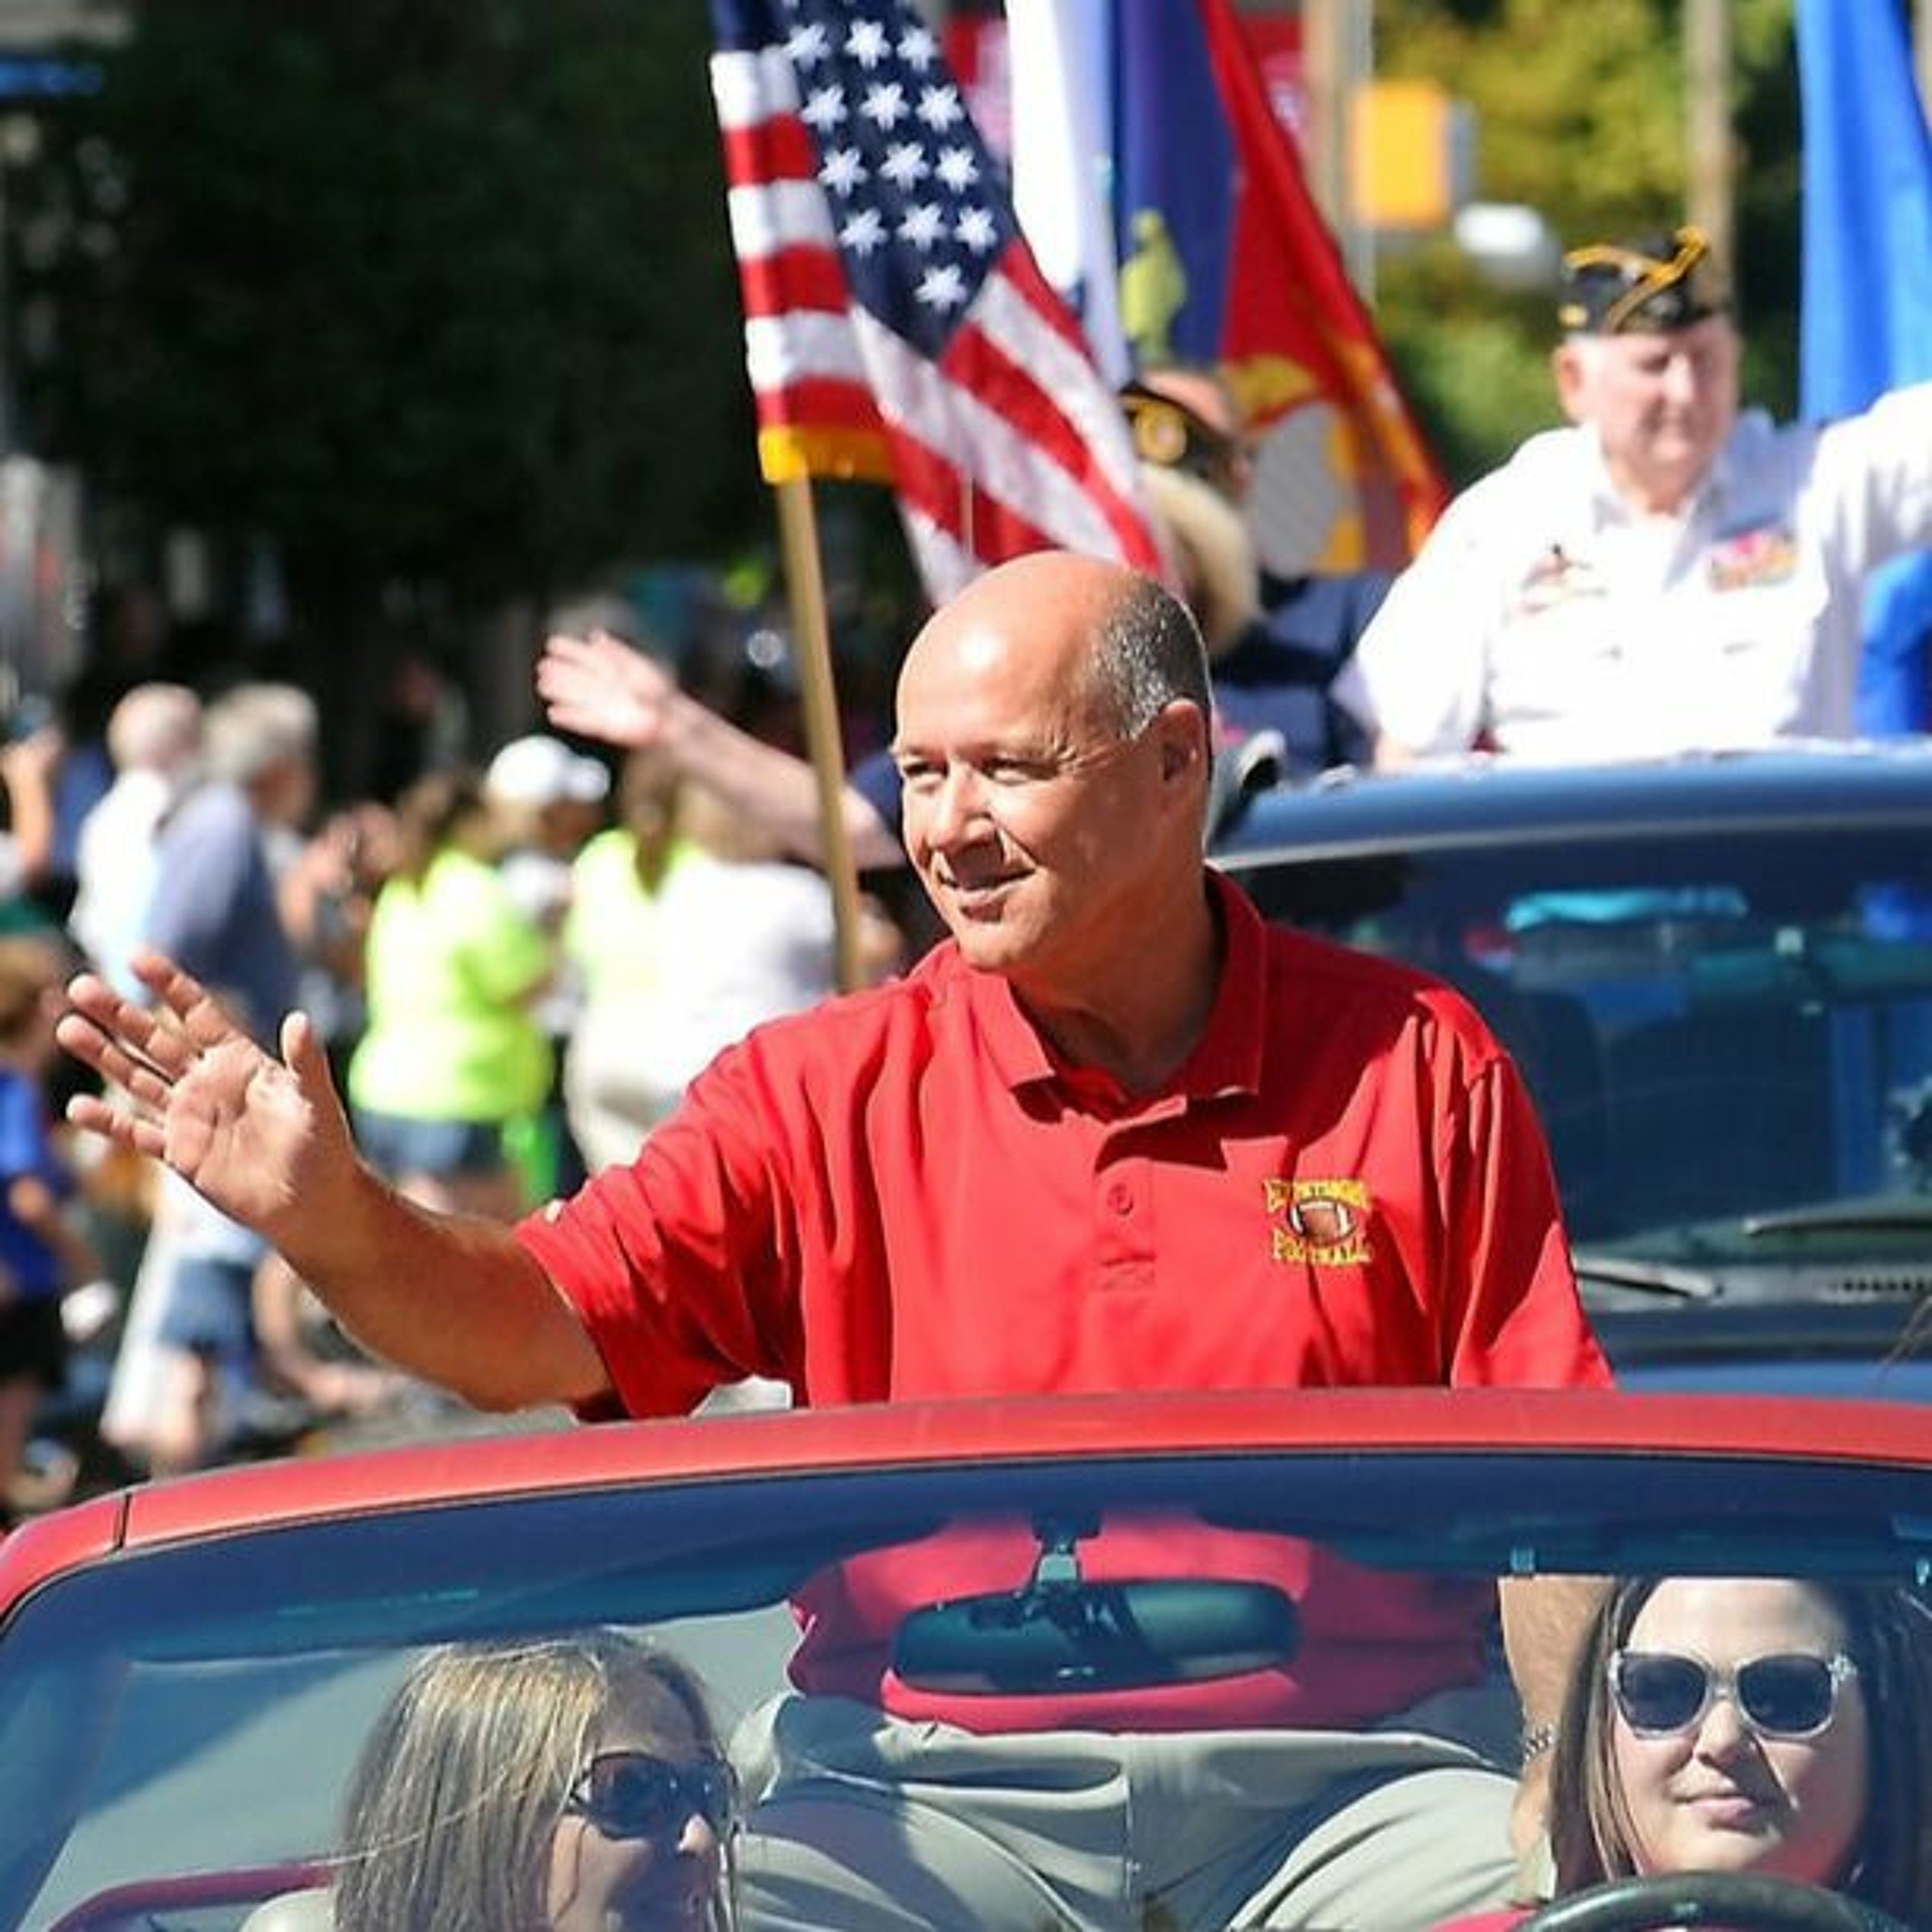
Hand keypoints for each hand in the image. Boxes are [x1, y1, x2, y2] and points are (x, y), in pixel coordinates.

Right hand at [56, 950, 359, 1254]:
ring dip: (103, 1055)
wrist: (314, 1202)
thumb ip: (304, 1061)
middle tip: (79, 985)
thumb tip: (301, 1018)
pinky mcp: (181, 1153)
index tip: (137, 956)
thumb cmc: (325, 1146)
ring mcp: (191, 1116)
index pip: (197, 1014)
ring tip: (66, 1027)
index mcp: (240, 1060)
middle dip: (118, 1013)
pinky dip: (108, 1122)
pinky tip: (76, 1107)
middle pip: (154, 1040)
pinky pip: (137, 1133)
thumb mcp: (316, 1099)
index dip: (169, 985)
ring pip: (136, 1078)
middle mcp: (208, 1083)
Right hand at [536, 628, 675, 750]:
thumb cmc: (659, 693)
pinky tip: (552, 713)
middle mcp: (607, 688)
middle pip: (579, 679)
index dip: (570, 650)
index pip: (588, 657)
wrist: (669, 720)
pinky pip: (583, 722)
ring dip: (560, 692)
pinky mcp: (606, 726)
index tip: (552, 643)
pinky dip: (569, 718)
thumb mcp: (638, 670)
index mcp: (615, 670)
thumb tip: (595, 636)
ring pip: (577, 698)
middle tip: (542, 667)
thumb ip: (616, 654)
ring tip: (542, 685)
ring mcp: (605, 706)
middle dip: (560, 673)